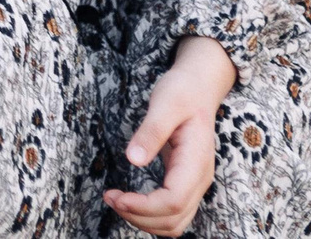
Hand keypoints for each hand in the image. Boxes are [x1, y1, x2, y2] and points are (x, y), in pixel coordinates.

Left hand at [105, 35, 235, 235]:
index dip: (144, 207)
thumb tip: (133, 160)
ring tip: (116, 201)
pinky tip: (130, 202)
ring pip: (174, 223)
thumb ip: (151, 132)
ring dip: (144, 221)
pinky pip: (172, 214)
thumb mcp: (165, 103)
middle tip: (110, 198)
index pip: (173, 201)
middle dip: (138, 217)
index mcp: (196, 162)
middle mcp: (200, 180)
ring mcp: (195, 184)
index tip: (116, 197)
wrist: (198, 87)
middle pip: (173, 220)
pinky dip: (150, 216)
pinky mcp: (185, 183)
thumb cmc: (182, 92)